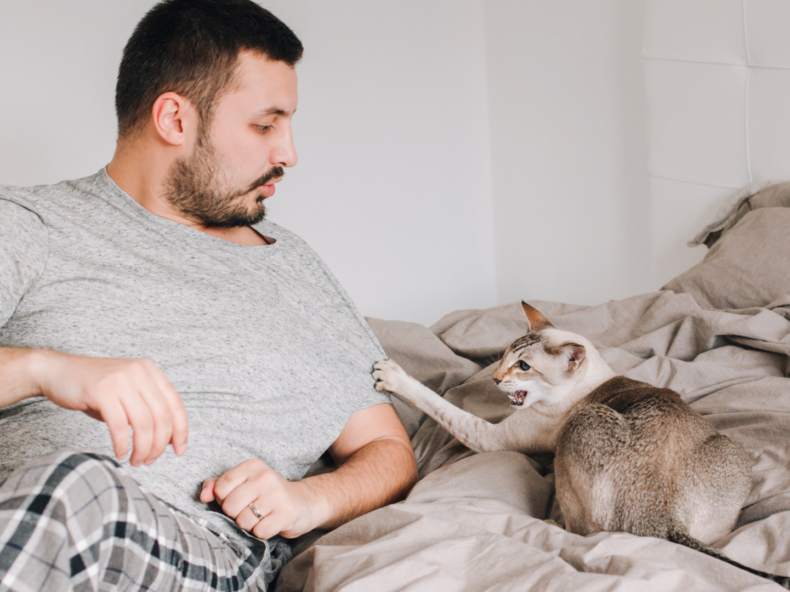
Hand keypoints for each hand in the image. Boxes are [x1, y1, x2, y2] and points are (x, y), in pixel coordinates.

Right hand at [32, 351, 187, 465]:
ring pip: (144, 423)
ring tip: (136, 461)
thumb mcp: (128, 396)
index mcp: (150, 371)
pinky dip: (122, 444)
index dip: (181, 431)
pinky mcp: (102, 390)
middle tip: (150, 460)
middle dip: (160, 445)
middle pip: (162, 417)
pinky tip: (120, 453)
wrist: (57, 372)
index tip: (179, 451)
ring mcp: (121, 379)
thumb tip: (169, 440)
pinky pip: (119, 426)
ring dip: (142, 448)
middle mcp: (139, 372)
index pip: (176, 405)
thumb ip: (148, 412)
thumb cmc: (94, 389)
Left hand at [200, 459, 324, 538]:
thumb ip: (217, 486)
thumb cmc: (267, 494)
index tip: (237, 498)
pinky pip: (259, 531)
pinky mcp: (286, 513)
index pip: (221, 487)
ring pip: (243, 521)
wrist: (304, 502)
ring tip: (262, 516)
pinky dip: (262, 532)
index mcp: (252, 466)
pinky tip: (271, 522)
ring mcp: (276, 494)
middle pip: (230, 506)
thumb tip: (202, 495)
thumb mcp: (243, 483)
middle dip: (236, 514)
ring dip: (250, 525)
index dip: (223, 499)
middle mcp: (264, 477)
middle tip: (251, 509)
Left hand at [372, 359, 410, 394]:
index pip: (384, 361)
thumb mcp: (400, 370)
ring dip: (375, 377)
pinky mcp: (388, 386)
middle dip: (375, 368)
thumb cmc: (406, 381)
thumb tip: (387, 360)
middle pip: (378, 365)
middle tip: (376, 373)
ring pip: (375, 374)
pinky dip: (377, 386)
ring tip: (378, 379)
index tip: (379, 367)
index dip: (379, 363)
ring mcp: (389, 378)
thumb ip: (393, 365)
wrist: (412, 390)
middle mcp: (391, 371)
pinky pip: (377, 385)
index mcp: (395, 366)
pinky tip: (380, 387)